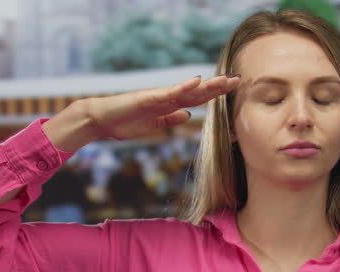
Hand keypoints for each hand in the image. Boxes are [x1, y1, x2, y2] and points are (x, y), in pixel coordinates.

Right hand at [86, 74, 240, 140]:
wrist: (101, 120)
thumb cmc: (124, 123)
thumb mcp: (153, 124)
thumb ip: (169, 119)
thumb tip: (187, 115)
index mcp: (169, 105)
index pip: (197, 98)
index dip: (214, 93)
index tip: (232, 89)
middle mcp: (166, 97)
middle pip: (197, 91)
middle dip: (217, 86)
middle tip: (238, 79)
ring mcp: (158, 96)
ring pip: (188, 90)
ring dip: (207, 85)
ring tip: (225, 79)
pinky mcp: (148, 98)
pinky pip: (169, 92)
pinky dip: (183, 87)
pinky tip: (197, 81)